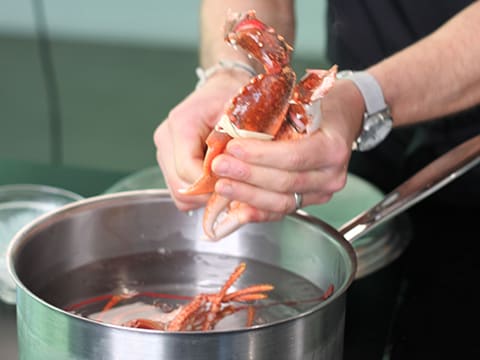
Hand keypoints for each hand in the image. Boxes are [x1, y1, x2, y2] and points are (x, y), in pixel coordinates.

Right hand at [154, 72, 250, 210]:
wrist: (222, 87)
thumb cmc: (234, 97)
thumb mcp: (241, 116)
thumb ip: (238, 143)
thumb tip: (238, 175)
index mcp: (182, 124)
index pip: (187, 169)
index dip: (211, 184)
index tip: (233, 185)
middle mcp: (166, 139)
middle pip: (180, 186)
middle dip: (208, 194)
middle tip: (233, 191)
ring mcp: (164, 151)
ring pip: (178, 193)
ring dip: (203, 196)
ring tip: (226, 186)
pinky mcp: (168, 161)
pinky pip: (180, 189)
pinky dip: (198, 192)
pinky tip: (216, 183)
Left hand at [207, 79, 364, 222]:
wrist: (344, 118)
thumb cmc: (323, 107)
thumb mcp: (304, 102)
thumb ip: (277, 117)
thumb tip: (233, 126)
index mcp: (333, 147)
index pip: (293, 156)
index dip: (260, 155)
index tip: (233, 148)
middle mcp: (332, 175)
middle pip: (285, 182)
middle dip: (248, 176)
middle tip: (220, 167)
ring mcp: (323, 191)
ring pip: (283, 202)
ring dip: (248, 195)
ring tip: (223, 185)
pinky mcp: (311, 200)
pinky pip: (282, 210)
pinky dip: (258, 211)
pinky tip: (238, 207)